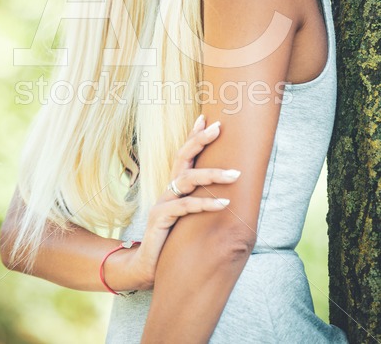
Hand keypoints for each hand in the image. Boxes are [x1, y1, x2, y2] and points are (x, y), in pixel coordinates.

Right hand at [128, 115, 240, 289]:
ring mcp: (163, 202)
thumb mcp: (190, 218)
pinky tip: (225, 203)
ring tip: (236, 173)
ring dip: (213, 174)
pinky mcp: (161, 218)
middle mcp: (167, 189)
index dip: (193, 135)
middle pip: (183, 156)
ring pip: (188, 179)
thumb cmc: (172, 241)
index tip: (207, 118)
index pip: (184, 154)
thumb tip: (231, 193)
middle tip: (219, 127)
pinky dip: (207, 204)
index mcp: (174, 186)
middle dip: (200, 140)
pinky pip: (186, 206)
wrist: (148, 267)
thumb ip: (201, 203)